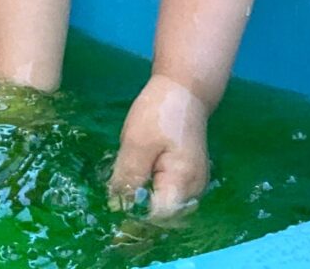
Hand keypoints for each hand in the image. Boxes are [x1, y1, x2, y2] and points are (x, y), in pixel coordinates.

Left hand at [107, 73, 209, 219]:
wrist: (183, 89)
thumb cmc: (159, 112)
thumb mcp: (137, 142)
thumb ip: (129, 176)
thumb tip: (118, 207)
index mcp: (183, 182)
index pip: (159, 217)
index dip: (136, 219)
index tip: (116, 211)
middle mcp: (193, 190)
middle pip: (163, 216)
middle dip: (139, 212)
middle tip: (119, 194)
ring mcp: (192, 184)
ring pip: (165, 206)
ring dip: (144, 202)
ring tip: (127, 186)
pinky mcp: (187, 176)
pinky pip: (167, 193)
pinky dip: (151, 191)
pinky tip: (138, 179)